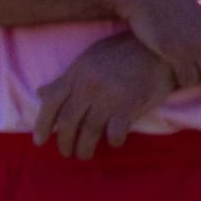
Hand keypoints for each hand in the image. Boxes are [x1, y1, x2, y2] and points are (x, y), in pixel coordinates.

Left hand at [32, 33, 175, 159]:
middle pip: (68, 122)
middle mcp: (89, 86)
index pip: (51, 103)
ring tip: (84, 154)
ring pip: (89, 132)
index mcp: (77, 73)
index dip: (42, 125)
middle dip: (64, 143)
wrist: (160, 46)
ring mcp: (109, 96)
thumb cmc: (123, 52)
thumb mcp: (89, 59)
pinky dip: (114, 141)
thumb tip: (41, 93)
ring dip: (84, 148)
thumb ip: (66, 79)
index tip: (39, 142)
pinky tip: (115, 142)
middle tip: (67, 152)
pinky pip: (116, 133)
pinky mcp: (131, 105)